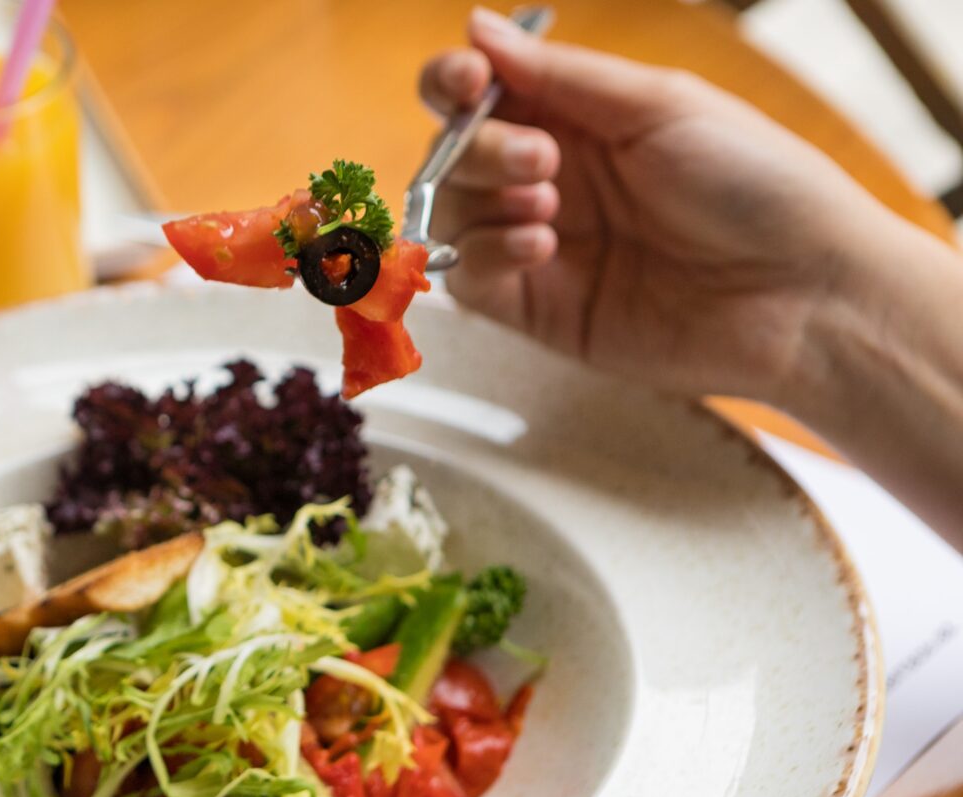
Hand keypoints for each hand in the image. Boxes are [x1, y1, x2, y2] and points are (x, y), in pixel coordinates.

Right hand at [422, 8, 962, 549]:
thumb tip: (477, 26)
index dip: (456, 82)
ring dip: (484, 199)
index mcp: (582, 120)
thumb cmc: (758, 186)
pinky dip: (488, 256)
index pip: (483, 92)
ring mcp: (542, 245)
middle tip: (543, 159)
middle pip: (456, 152)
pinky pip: (470, 281)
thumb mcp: (659, 105)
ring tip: (548, 204)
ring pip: (452, 215)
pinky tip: (541, 246)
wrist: (803, 294)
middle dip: (479, 147)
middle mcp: (553, 179)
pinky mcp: (539, 310)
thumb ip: (560, 74)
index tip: (466, 82)